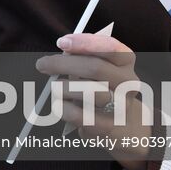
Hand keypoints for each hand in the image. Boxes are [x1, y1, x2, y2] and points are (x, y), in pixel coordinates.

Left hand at [35, 32, 151, 169]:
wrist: (120, 124)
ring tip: (55, 87)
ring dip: (64, 87)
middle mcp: (128, 83)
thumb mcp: (97, 68)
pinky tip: (59, 105)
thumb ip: (84, 57)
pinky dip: (65, 109)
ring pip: (90, 93)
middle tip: (42, 64)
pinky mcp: (109, 127)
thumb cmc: (101, 87)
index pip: (111, 47)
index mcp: (126, 62)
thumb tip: (64, 52)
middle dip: (64, 64)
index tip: (61, 42)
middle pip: (96, 68)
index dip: (85, 43)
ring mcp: (121, 106)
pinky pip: (82, 117)